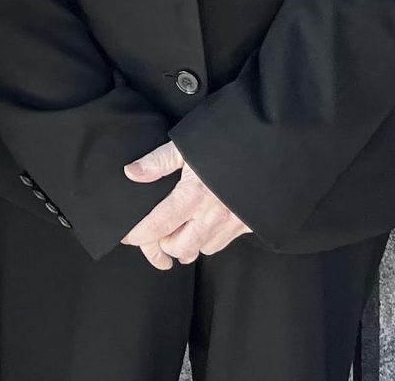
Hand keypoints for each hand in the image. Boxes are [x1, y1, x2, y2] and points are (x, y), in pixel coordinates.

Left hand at [121, 141, 250, 268]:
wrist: (267, 148)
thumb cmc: (225, 143)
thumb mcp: (186, 145)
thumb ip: (157, 161)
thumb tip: (130, 172)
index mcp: (192, 196)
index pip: (156, 226)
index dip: (137, 235)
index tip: (127, 236)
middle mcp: (210, 216)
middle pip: (178, 248)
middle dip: (163, 244)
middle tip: (157, 231)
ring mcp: (230, 224)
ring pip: (199, 251)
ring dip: (185, 244)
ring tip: (179, 229)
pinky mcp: (246, 226)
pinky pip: (219, 245)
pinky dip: (206, 241)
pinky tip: (202, 226)